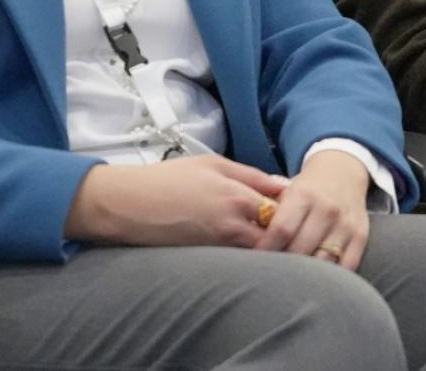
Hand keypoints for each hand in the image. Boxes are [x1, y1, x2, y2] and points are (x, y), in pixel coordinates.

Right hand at [65, 155, 287, 247]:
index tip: (297, 205)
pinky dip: (248, 257)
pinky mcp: (206, 258)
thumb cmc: (169, 178)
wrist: (129, 203)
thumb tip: (280, 185)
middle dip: (287, 231)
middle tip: (290, 227)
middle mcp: (233, 221)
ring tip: (271, 240)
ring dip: (269, 247)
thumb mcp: (212, 163)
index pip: (283, 203)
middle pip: (277, 233)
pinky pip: (238, 261)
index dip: (293, 205)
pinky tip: (246, 250)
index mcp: (237, 193)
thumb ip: (249, 175)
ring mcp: (220, 243)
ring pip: (260, 252)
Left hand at [253, 149, 371, 271]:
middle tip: (269, 277)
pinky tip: (316, 281)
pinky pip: (346, 266)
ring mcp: (345, 224)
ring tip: (290, 283)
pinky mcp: (360, 236)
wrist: (344, 172)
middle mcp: (327, 209)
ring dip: (305, 276)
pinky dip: (331, 278)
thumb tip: (243, 241)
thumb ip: (269, 212)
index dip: (265, 249)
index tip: (253, 263)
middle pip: (300, 249)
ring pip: (323, 262)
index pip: (282, 229)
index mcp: (304, 195)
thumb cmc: (307, 188)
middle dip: (282, 266)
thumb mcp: (287, 190)